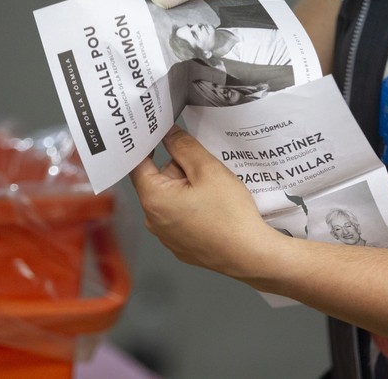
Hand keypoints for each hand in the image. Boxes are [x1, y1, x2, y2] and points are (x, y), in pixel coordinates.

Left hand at [129, 125, 279, 277]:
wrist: (249, 254)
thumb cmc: (230, 216)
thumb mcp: (208, 169)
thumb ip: (184, 146)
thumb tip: (168, 134)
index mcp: (154, 199)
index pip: (138, 163)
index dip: (149, 145)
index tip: (161, 134)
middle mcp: (153, 220)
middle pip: (159, 180)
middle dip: (179, 170)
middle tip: (205, 173)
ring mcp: (166, 235)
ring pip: (171, 198)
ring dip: (188, 189)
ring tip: (214, 194)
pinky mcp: (180, 244)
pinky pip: (180, 216)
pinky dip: (193, 208)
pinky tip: (214, 210)